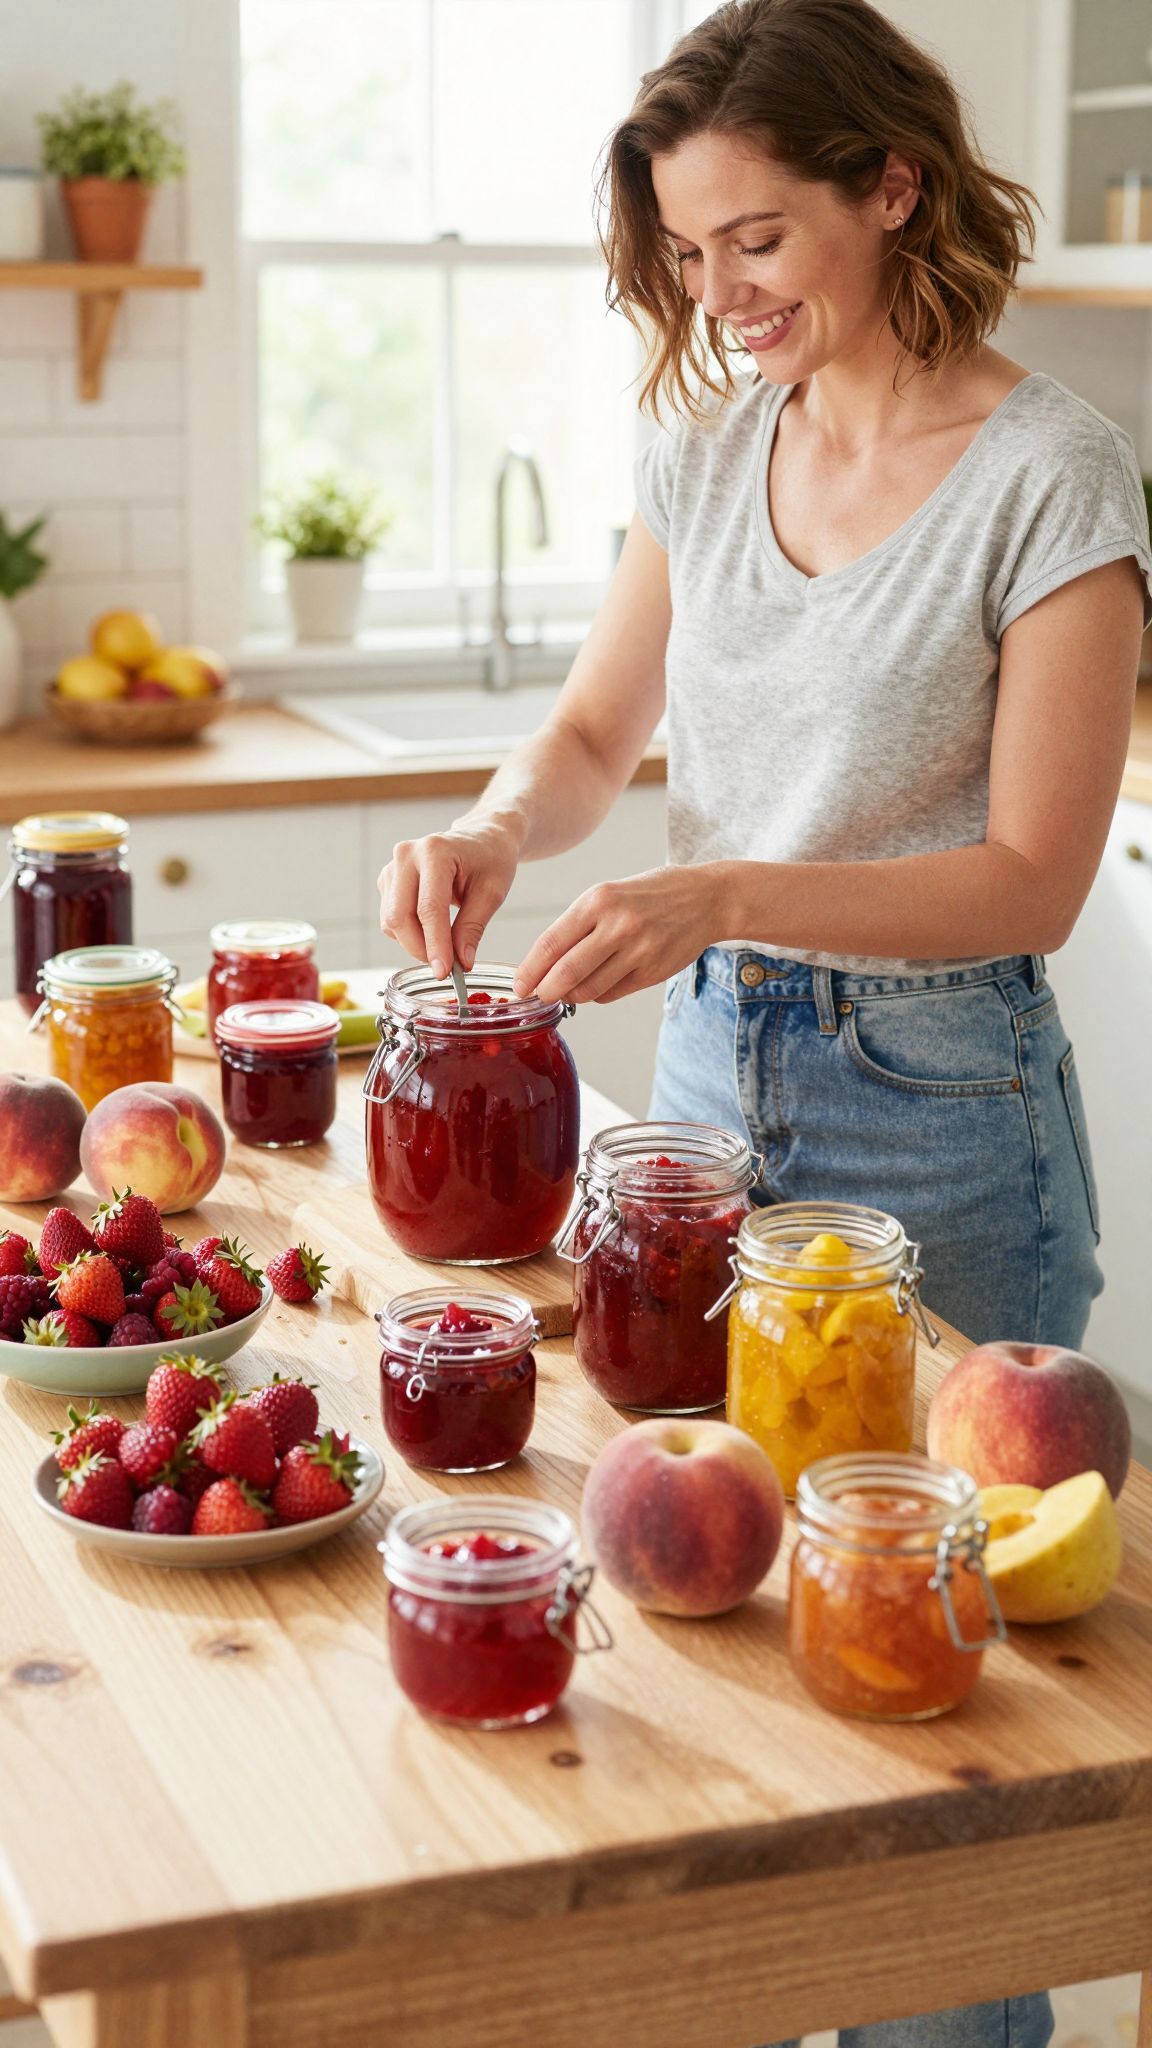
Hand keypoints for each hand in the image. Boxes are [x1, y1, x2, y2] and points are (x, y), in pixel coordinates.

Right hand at [378, 821, 519, 976]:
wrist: (481, 839)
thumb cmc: (490, 860)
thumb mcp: (492, 893)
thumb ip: (473, 927)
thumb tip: (461, 962)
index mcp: (435, 851)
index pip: (429, 908)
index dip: (435, 944)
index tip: (444, 972)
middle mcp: (406, 855)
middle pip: (400, 917)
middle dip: (420, 949)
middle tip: (446, 967)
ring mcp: (392, 867)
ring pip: (391, 922)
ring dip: (415, 944)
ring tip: (444, 946)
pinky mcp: (388, 880)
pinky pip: (390, 918)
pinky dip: (409, 934)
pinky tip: (432, 931)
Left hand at [513, 866, 722, 1003]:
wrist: (706, 899)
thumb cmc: (650, 895)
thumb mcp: (609, 895)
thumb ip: (577, 927)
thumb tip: (542, 966)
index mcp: (599, 900)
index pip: (552, 943)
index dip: (530, 969)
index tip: (518, 985)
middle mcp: (619, 925)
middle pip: (567, 973)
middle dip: (545, 991)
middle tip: (536, 997)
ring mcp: (638, 951)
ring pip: (588, 990)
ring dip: (571, 996)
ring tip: (567, 989)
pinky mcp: (652, 972)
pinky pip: (611, 994)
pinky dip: (596, 995)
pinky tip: (598, 983)